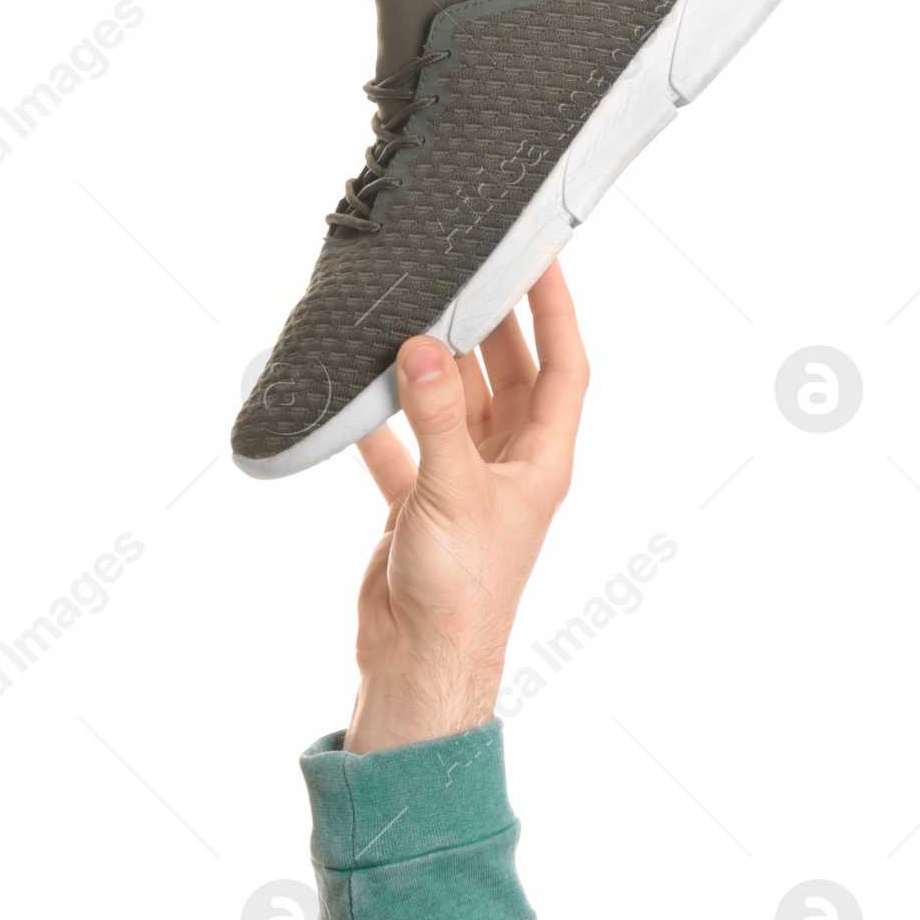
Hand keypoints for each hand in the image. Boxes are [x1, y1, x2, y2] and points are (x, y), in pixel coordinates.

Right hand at [344, 260, 588, 753]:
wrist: (420, 662)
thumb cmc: (462, 591)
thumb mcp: (453, 492)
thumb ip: (438, 417)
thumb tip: (424, 348)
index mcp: (541, 461)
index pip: (565, 367)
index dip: (558, 311)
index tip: (542, 257)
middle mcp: (509, 467)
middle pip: (510, 375)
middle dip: (491, 324)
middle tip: (467, 267)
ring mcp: (464, 484)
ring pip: (454, 404)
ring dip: (434, 365)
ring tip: (412, 310)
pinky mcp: (420, 504)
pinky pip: (403, 446)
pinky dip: (380, 419)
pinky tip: (353, 388)